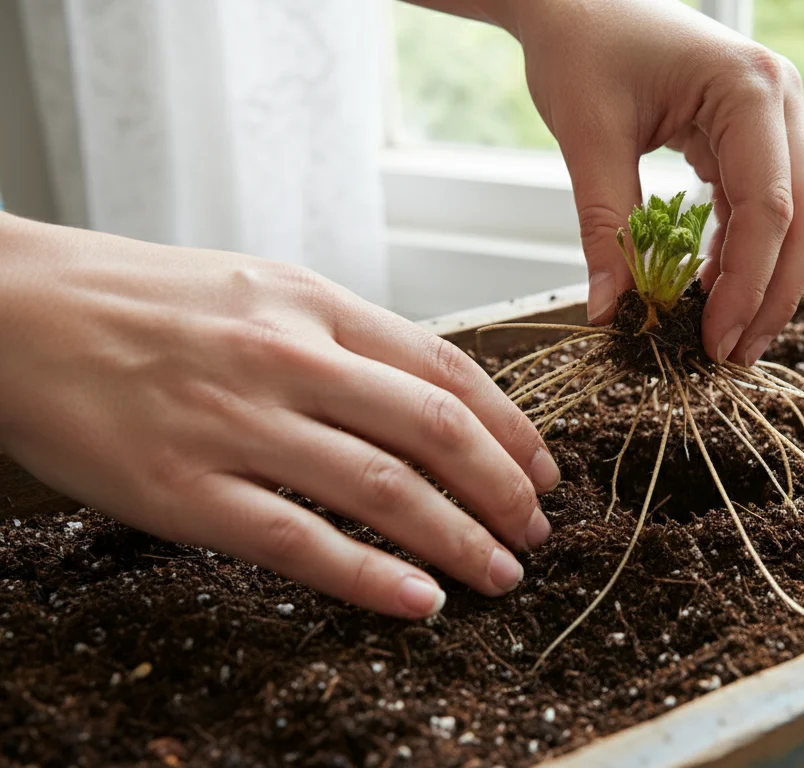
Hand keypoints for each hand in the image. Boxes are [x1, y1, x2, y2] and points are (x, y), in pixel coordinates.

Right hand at [0, 213, 558, 617]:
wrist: (12, 311)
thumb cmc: (142, 302)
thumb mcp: (260, 289)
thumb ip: (345, 339)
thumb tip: (432, 399)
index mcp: (313, 304)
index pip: (448, 370)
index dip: (513, 429)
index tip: (543, 470)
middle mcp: (287, 358)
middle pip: (435, 431)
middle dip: (504, 489)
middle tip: (538, 530)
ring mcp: (235, 425)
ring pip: (383, 490)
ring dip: (460, 539)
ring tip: (502, 573)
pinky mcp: (183, 491)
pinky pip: (299, 543)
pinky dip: (372, 577)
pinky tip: (422, 600)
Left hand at [510, 0, 803, 364]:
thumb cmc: (581, 45)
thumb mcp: (587, 136)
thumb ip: (605, 227)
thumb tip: (610, 314)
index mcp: (748, 88)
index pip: (769, 207)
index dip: (748, 285)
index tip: (715, 341)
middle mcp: (779, 98)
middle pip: (803, 217)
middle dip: (773, 294)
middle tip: (733, 355)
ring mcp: (774, 114)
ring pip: (794, 216)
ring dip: (764, 279)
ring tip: (725, 336)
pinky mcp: (754, 131)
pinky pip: (765, 203)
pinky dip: (743, 251)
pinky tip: (713, 291)